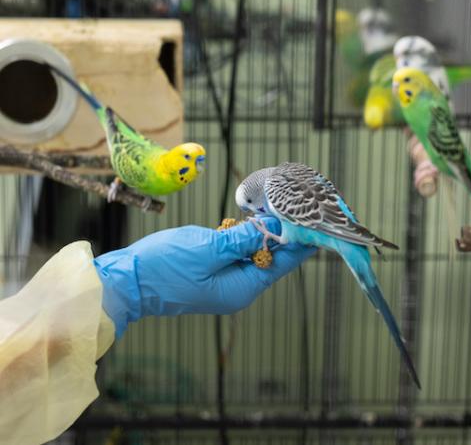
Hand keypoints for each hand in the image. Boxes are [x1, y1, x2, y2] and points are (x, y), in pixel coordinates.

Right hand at [94, 218, 315, 337]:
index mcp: (241, 288)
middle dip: (282, 235)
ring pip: (252, 255)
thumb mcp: (208, 248)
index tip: (314, 225)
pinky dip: (243, 238)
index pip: (280, 264)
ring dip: (262, 234)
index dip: (298, 243)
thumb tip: (273, 229)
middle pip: (269, 259)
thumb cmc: (166, 266)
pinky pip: (235, 254)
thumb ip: (242, 239)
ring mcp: (223, 282)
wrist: (129, 281)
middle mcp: (237, 289)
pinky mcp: (211, 273)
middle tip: (296, 209)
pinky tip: (248, 221)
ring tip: (278, 210)